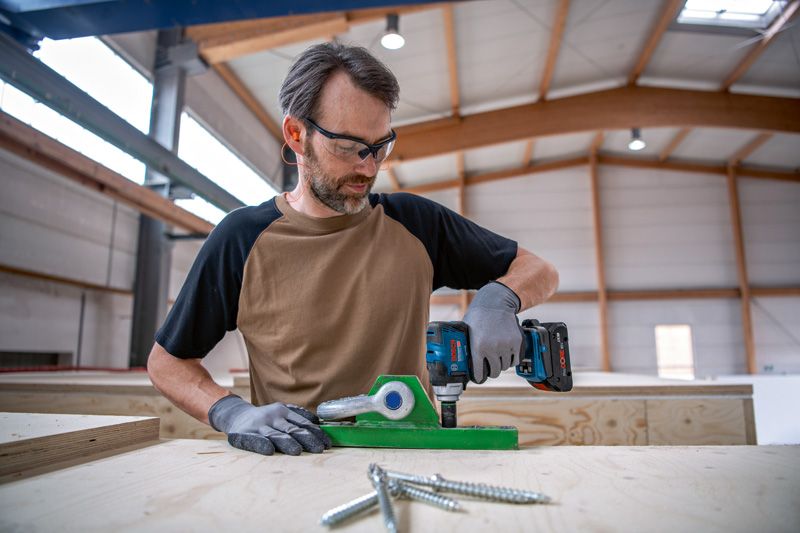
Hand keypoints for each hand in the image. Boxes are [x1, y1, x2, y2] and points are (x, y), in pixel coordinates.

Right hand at [208, 395, 331, 455]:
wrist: (236, 415)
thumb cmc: (265, 418)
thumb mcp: (281, 411)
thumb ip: (298, 415)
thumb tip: (317, 422)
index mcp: (283, 411)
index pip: (302, 423)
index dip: (315, 433)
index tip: (327, 443)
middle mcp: (272, 417)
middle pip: (292, 429)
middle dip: (307, 439)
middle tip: (320, 449)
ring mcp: (259, 426)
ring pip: (275, 435)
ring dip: (287, 443)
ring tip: (298, 451)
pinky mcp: (244, 435)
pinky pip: (255, 440)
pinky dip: (262, 445)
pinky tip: (269, 450)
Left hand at [462, 282, 523, 383]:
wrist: (496, 303)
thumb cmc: (478, 316)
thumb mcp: (467, 331)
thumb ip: (466, 346)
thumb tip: (458, 360)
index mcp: (477, 347)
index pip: (479, 372)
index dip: (478, 377)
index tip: (479, 378)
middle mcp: (492, 348)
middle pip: (495, 372)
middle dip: (492, 371)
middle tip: (490, 367)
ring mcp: (506, 346)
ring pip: (505, 367)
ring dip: (502, 364)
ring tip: (498, 357)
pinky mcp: (516, 342)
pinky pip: (515, 360)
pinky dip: (512, 360)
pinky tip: (506, 354)